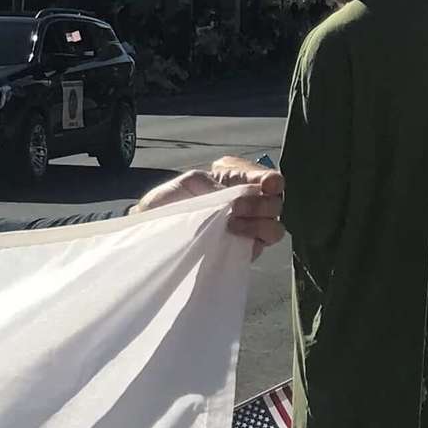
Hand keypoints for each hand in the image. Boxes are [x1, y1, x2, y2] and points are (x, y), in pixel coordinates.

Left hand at [130, 155, 285, 257]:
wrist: (152, 229)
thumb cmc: (169, 201)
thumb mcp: (188, 182)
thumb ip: (214, 185)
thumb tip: (234, 198)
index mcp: (238, 181)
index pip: (267, 178)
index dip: (272, 180)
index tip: (268, 185)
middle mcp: (250, 204)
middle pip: (275, 202)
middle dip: (259, 203)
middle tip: (236, 207)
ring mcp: (249, 228)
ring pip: (275, 226)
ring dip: (258, 223)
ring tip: (232, 223)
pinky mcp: (243, 249)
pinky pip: (261, 245)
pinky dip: (253, 238)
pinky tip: (233, 234)